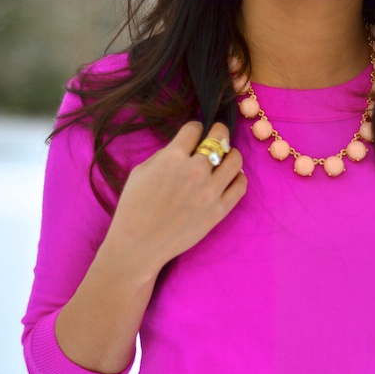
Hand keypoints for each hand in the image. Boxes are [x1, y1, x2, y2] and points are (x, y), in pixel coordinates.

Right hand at [104, 121, 247, 274]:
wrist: (138, 245)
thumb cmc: (133, 208)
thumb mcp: (141, 172)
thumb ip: (165, 155)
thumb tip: (184, 147)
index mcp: (173, 157)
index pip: (194, 128)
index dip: (194, 129)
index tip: (194, 134)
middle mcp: (195, 170)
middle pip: (220, 138)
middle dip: (219, 132)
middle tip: (217, 134)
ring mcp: (210, 191)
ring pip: (235, 159)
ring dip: (231, 154)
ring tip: (225, 158)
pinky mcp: (220, 210)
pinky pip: (240, 185)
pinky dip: (238, 177)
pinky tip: (230, 178)